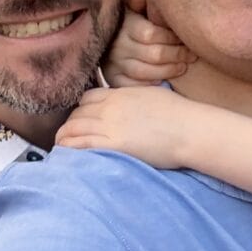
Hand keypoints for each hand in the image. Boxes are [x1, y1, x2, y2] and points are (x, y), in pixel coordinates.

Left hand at [56, 85, 194, 168]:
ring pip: (73, 129)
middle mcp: (110, 107)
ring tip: (62, 149)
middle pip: (77, 114)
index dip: (80, 110)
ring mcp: (110, 125)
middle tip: (69, 139)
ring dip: (64, 138)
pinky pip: (80, 144)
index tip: (81, 121)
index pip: (87, 98)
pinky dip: (69, 149)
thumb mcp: (152, 96)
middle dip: (70, 126)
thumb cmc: (180, 114)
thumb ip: (134, 99)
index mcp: (119, 94)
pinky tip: (65, 156)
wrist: (190, 129)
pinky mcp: (113, 144)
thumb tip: (132, 105)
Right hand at [102, 0, 193, 85]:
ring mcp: (113, 64)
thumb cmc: (126, 22)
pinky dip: (152, 84)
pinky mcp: (113, 80)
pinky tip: (164, 80)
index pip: (151, 34)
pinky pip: (135, 86)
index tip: (184, 39)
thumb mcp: (132, 8)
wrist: (103, 41)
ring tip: (183, 66)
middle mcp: (117, 46)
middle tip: (191, 55)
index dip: (172, 38)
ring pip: (147, 72)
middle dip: (177, 55)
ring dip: (169, 71)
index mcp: (125, 26)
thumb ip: (140, 1)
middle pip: (154, 54)